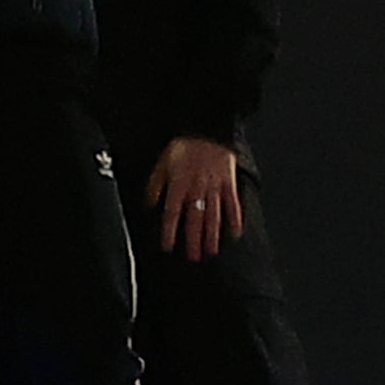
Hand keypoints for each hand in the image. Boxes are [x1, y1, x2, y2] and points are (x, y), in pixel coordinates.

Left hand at [144, 134, 244, 262]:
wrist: (207, 128)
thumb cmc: (183, 146)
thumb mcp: (161, 163)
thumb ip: (155, 185)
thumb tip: (149, 204)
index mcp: (179, 184)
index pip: (172, 212)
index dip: (170, 230)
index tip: (168, 246)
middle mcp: (197, 188)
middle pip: (194, 219)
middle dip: (193, 239)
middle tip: (194, 257)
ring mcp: (215, 187)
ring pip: (213, 215)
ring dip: (212, 235)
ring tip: (211, 251)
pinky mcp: (229, 182)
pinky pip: (233, 203)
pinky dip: (235, 218)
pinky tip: (235, 233)